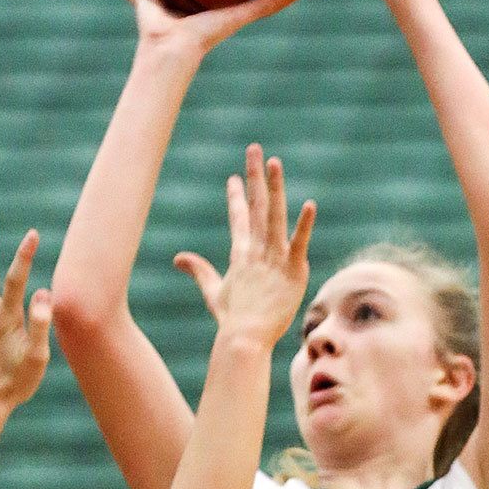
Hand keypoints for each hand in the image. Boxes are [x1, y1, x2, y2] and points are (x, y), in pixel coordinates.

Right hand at [174, 146, 314, 346]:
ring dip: (274, 188)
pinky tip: (310, 204)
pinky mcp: (293, 271)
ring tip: (275, 162)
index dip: (236, 196)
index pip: (238, 218)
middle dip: (254, 176)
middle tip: (254, 149)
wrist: (244, 339)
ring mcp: (274, 259)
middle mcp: (255, 251)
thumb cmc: (231, 321)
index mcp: (240, 255)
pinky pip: (299, 243)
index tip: (234, 177)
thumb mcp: (214, 292)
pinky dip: (304, 224)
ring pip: (275, 216)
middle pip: (255, 206)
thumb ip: (199, 271)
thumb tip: (178, 258)